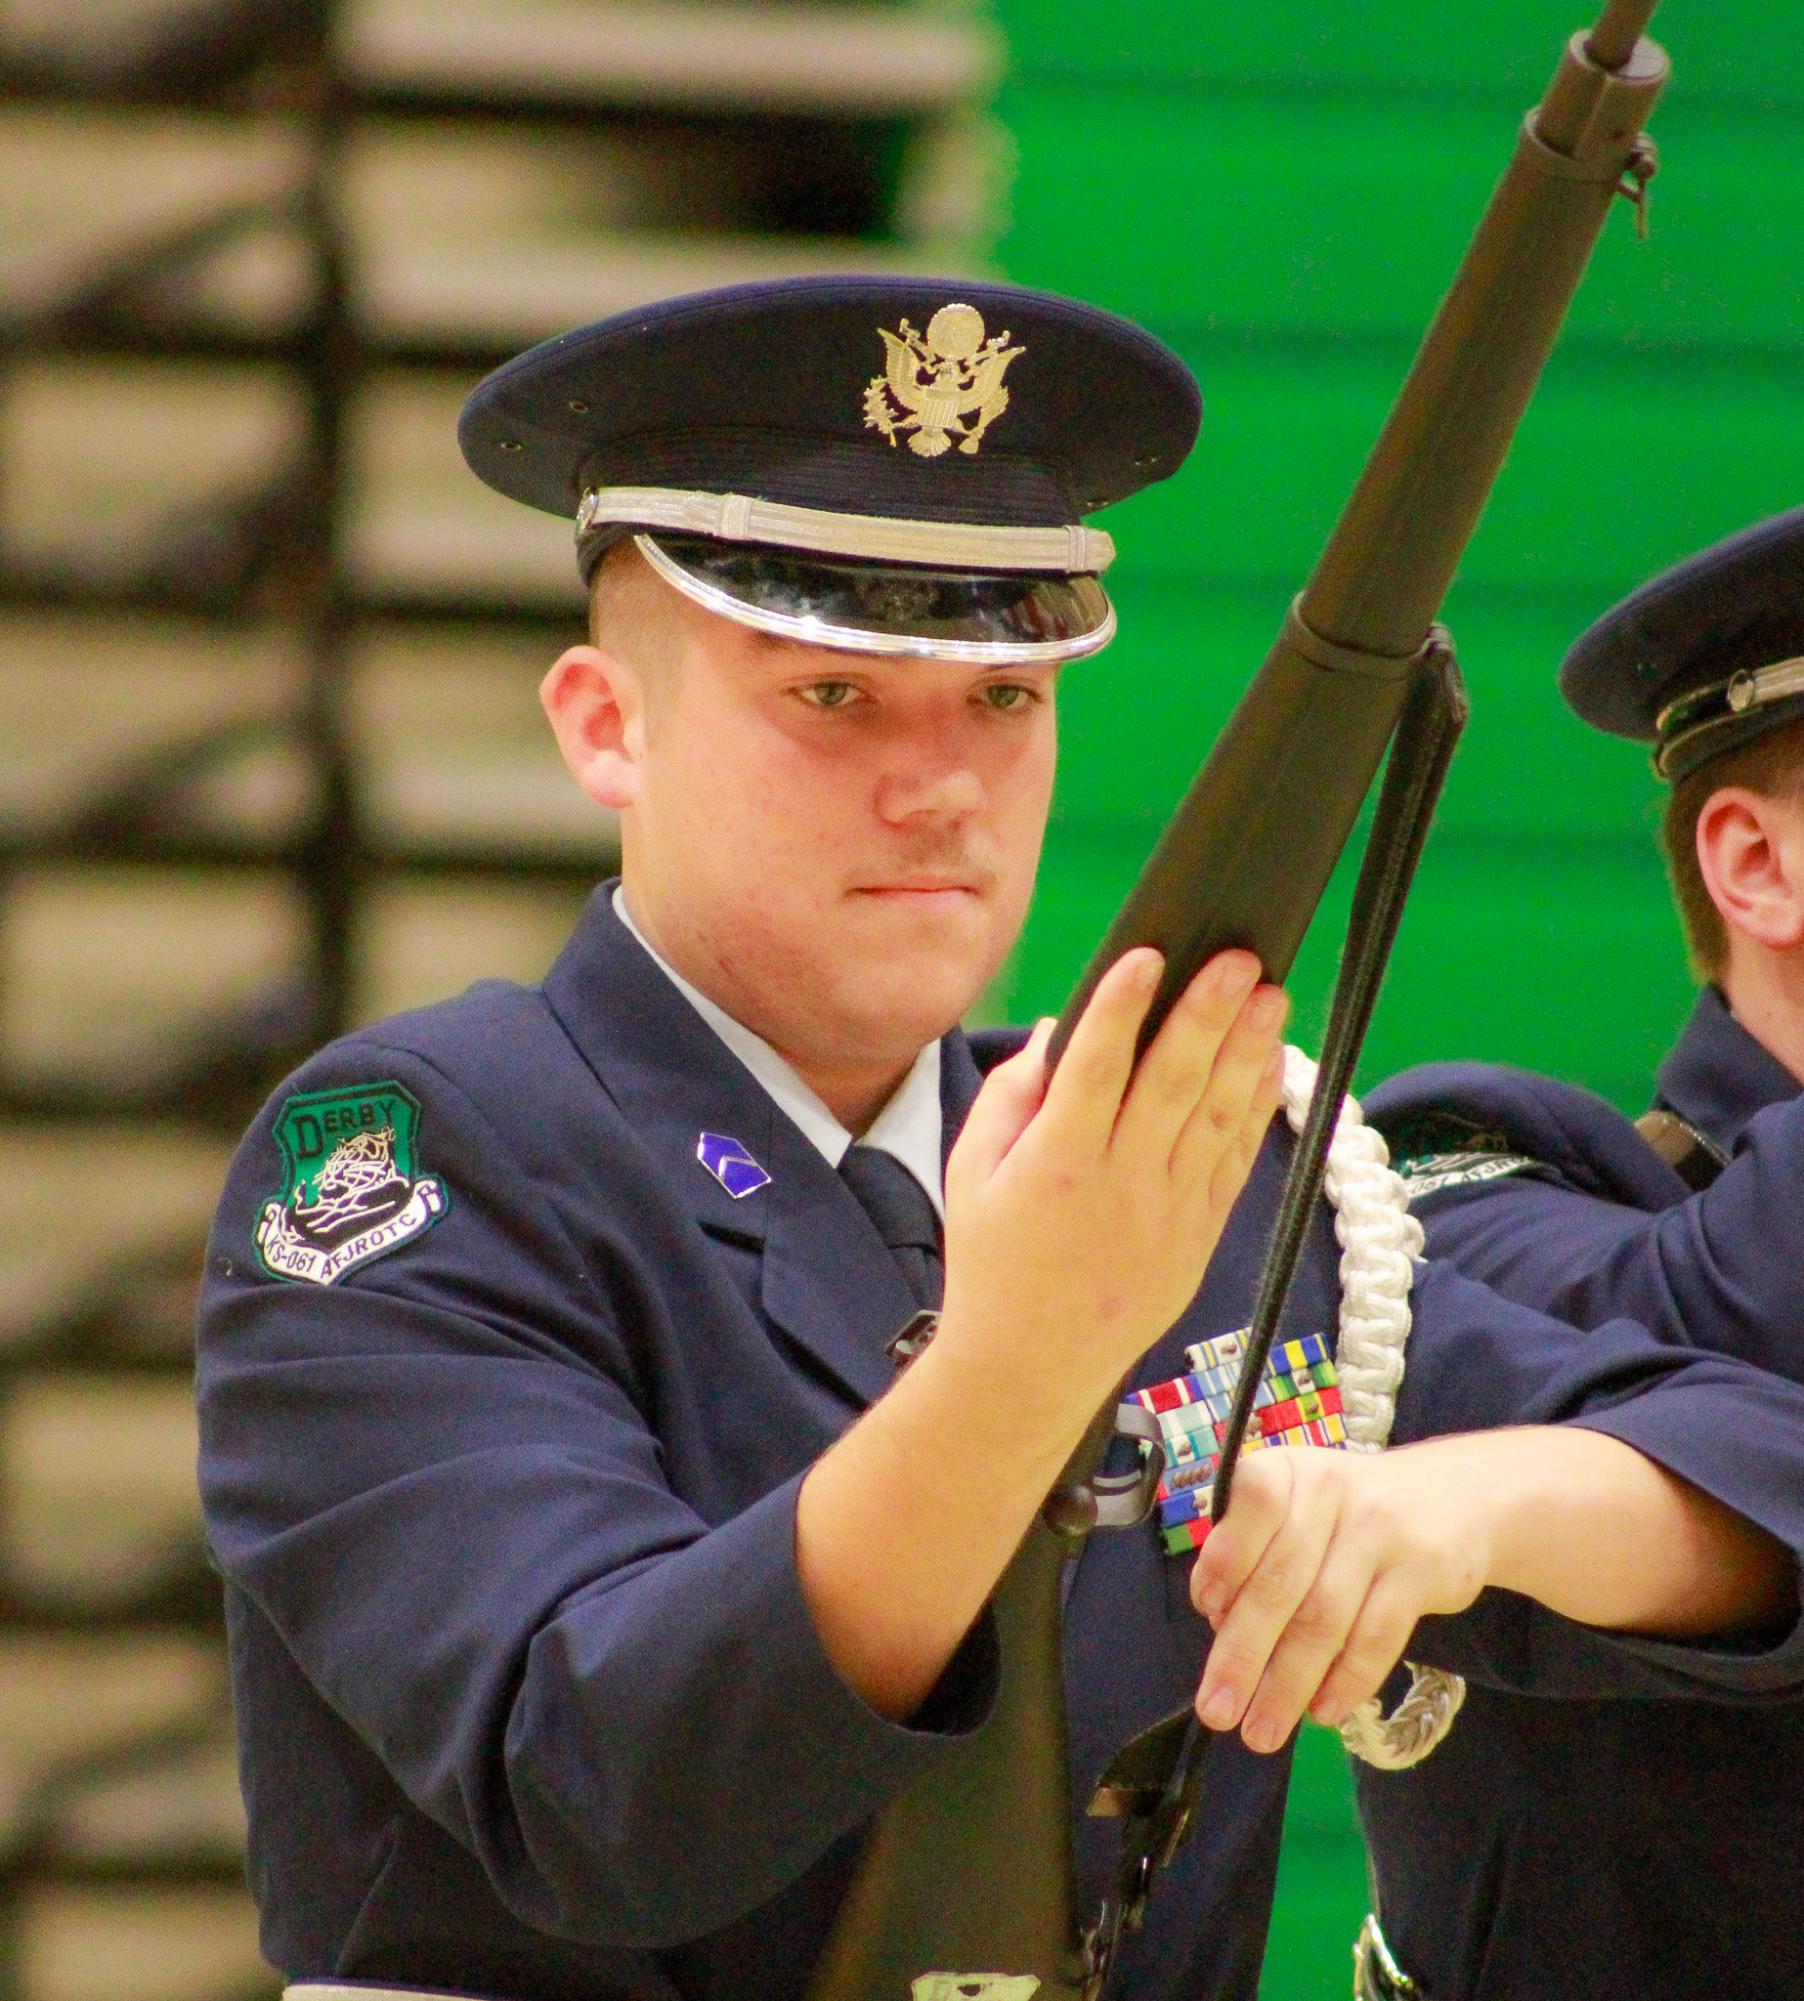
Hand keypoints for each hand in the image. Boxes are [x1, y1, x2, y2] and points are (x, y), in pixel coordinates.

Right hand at [938, 947, 1287, 1411]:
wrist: (1030, 1366)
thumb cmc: (991, 1264)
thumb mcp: (969, 1175)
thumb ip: (1011, 1098)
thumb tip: (1055, 1032)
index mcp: (1055, 1165)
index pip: (1096, 1069)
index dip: (1121, 1008)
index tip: (1145, 955)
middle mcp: (1120, 1184)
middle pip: (1173, 1083)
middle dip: (1207, 1014)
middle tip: (1236, 958)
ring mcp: (1169, 1211)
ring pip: (1217, 1116)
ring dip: (1247, 1050)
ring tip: (1269, 994)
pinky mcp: (1199, 1234)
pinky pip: (1234, 1160)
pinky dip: (1254, 1107)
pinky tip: (1268, 1062)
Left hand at [1189, 1442, 1494, 1753]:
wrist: (1453, 1498)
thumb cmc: (1345, 1513)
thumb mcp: (1295, 1508)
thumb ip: (1253, 1552)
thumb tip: (1220, 1620)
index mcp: (1288, 1470)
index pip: (1254, 1505)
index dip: (1226, 1561)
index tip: (1208, 1615)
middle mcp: (1332, 1491)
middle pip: (1282, 1580)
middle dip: (1243, 1653)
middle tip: (1218, 1710)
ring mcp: (1380, 1531)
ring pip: (1325, 1617)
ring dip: (1288, 1683)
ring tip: (1262, 1730)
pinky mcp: (1421, 1572)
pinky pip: (1377, 1636)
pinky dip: (1346, 1680)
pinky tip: (1321, 1711)